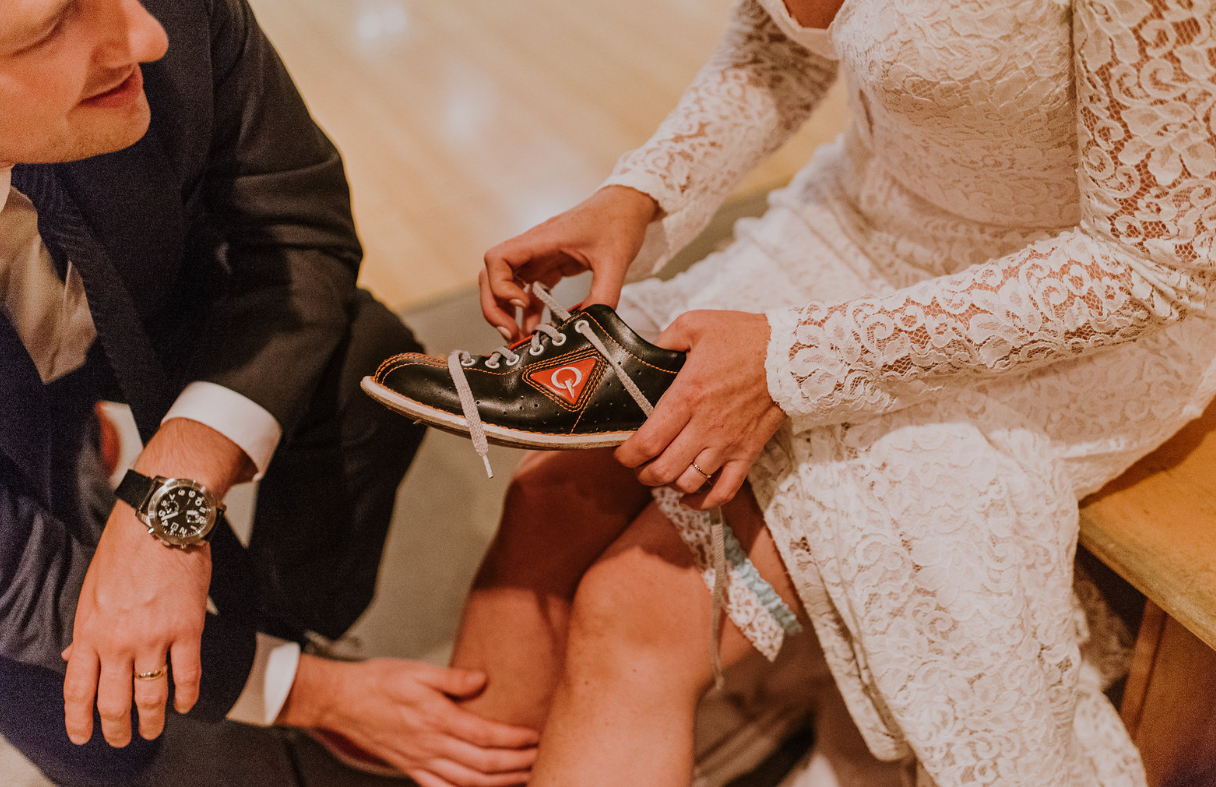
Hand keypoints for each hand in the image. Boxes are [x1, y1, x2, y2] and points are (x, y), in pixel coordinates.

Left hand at [63, 418, 254, 746]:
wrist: (160, 522)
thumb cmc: (126, 548)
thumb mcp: (91, 591)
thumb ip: (87, 628)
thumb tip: (75, 656)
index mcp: (90, 631)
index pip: (78, 690)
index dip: (80, 720)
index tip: (85, 735)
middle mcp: (118, 641)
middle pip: (115, 701)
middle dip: (118, 728)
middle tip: (124, 738)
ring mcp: (154, 637)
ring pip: (151, 696)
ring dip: (152, 720)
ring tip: (154, 729)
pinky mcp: (188, 629)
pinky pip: (188, 675)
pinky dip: (187, 696)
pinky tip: (186, 704)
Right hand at [279, 655, 539, 786]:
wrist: (342, 701)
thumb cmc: (378, 682)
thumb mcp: (418, 671)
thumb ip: (453, 678)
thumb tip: (482, 679)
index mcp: (438, 720)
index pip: (486, 736)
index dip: (514, 740)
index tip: (535, 736)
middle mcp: (431, 746)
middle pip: (483, 765)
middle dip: (516, 765)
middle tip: (540, 758)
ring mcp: (421, 761)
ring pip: (467, 782)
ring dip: (499, 783)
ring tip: (523, 777)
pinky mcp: (410, 768)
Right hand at [481, 185, 657, 340]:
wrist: (627, 204)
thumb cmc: (617, 220)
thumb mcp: (615, 260)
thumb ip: (604, 293)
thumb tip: (592, 323)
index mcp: (541, 240)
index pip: (497, 259)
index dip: (500, 286)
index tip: (522, 304)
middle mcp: (533, 249)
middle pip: (492, 276)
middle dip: (495, 307)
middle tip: (510, 333)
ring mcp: (539, 257)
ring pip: (507, 286)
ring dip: (508, 312)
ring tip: (521, 339)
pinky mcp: (550, 265)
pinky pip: (530, 291)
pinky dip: (529, 312)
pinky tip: (538, 329)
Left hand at [615, 310, 786, 508]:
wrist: (791, 353)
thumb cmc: (744, 337)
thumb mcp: (694, 325)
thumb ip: (663, 340)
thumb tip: (644, 353)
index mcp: (687, 397)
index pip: (647, 442)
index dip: (626, 455)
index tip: (621, 452)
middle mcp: (705, 426)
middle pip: (662, 470)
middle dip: (642, 472)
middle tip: (637, 463)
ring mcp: (728, 443)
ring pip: (688, 483)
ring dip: (668, 484)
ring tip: (661, 473)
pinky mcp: (747, 452)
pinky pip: (725, 490)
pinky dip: (704, 502)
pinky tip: (689, 497)